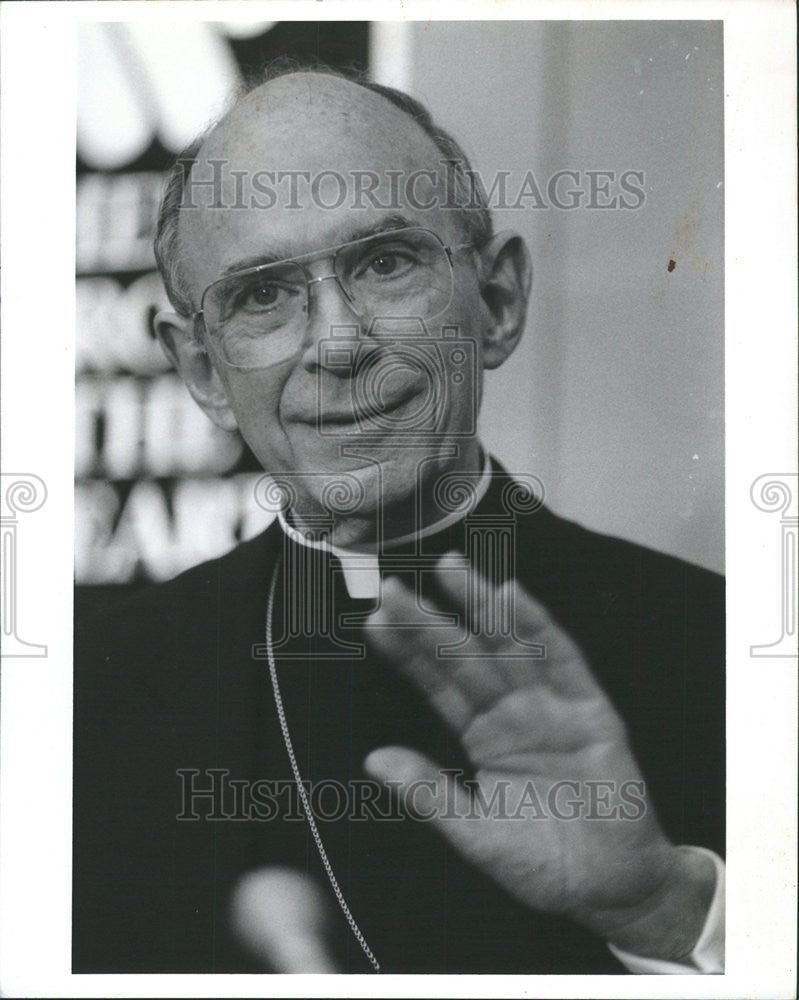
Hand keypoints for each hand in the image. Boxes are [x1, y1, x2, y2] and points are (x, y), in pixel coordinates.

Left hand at [363, 554, 715, 961]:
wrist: (612, 889)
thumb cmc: (545, 863)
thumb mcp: (476, 833)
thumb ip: (430, 791)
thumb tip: (374, 758)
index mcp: (482, 735)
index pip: (438, 683)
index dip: (408, 653)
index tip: (376, 622)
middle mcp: (512, 711)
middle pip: (466, 656)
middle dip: (431, 621)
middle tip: (393, 589)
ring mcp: (550, 706)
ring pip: (509, 646)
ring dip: (479, 607)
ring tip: (449, 571)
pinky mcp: (590, 710)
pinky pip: (561, 661)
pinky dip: (537, 628)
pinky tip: (510, 598)